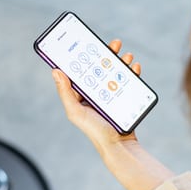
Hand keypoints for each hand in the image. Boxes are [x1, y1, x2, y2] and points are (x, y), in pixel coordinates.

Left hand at [52, 38, 143, 155]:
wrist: (119, 146)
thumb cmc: (94, 131)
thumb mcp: (76, 111)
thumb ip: (65, 92)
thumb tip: (55, 71)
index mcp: (81, 94)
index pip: (81, 70)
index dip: (84, 56)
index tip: (88, 43)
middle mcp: (95, 93)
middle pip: (101, 68)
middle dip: (108, 55)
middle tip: (115, 44)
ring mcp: (111, 95)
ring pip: (116, 72)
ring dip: (122, 61)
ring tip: (127, 55)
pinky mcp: (124, 99)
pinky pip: (128, 82)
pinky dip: (133, 73)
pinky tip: (135, 67)